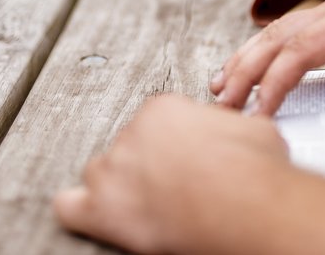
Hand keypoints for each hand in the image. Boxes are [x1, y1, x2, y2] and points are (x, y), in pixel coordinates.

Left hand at [53, 95, 291, 252]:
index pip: (154, 123)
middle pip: (127, 148)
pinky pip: (69, 207)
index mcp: (162, 109)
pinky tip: (97, 216)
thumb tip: (232, 131)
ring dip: (119, 188)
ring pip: (100, 175)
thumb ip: (225, 126)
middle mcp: (132, 134)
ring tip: (147, 205)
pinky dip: (79, 212)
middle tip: (174, 186)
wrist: (250, 206)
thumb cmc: (255, 170)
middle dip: (148, 166)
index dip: (172, 144)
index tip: (186, 159)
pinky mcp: (102, 210)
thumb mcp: (250, 127)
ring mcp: (113, 170)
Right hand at [212, 0, 324, 132]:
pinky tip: (249, 65)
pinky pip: (288, 30)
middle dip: (245, 71)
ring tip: (220, 87)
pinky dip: (263, 48)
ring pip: (277, 31)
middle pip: (277, 38)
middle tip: (222, 106)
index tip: (261, 112)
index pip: (302, 50)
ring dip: (247, 58)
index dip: (277, 82)